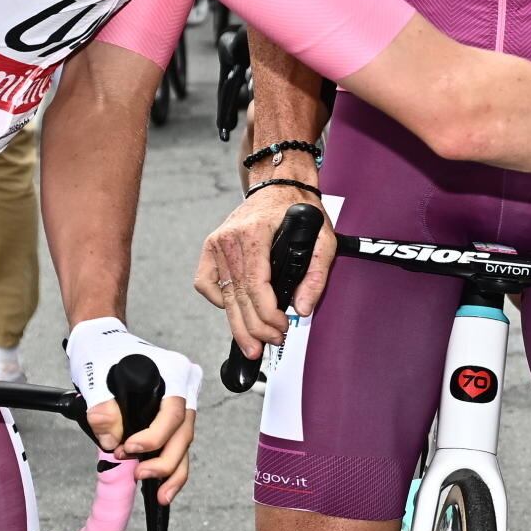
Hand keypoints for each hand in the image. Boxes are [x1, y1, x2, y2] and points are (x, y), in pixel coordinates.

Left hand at [65, 319, 204, 502]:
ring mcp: (182, 399)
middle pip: (184, 432)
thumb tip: (111, 442)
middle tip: (141, 476)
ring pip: (184, 441)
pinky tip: (160, 483)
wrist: (101, 339)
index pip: (173, 413)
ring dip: (172, 470)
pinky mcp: (171, 413)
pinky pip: (176, 441)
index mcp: (174, 372)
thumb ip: (102, 410)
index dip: (154, 438)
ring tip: (160, 495)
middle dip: (166, 461)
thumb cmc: (101, 349)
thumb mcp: (94, 376)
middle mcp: (185, 385)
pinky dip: (169, 462)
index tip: (128, 449)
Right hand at [193, 188, 335, 360]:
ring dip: (238, 324)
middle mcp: (229, 238)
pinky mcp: (210, 249)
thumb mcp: (323, 237)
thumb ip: (317, 274)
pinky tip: (236, 312)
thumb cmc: (299, 210)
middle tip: (268, 345)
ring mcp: (216, 243)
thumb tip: (302, 309)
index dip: (266, 314)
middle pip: (237, 296)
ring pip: (223, 295)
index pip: (255, 284)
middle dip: (254, 327)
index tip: (281, 328)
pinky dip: (220, 302)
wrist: (279, 185)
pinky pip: (207, 284)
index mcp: (254, 232)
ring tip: (251, 345)